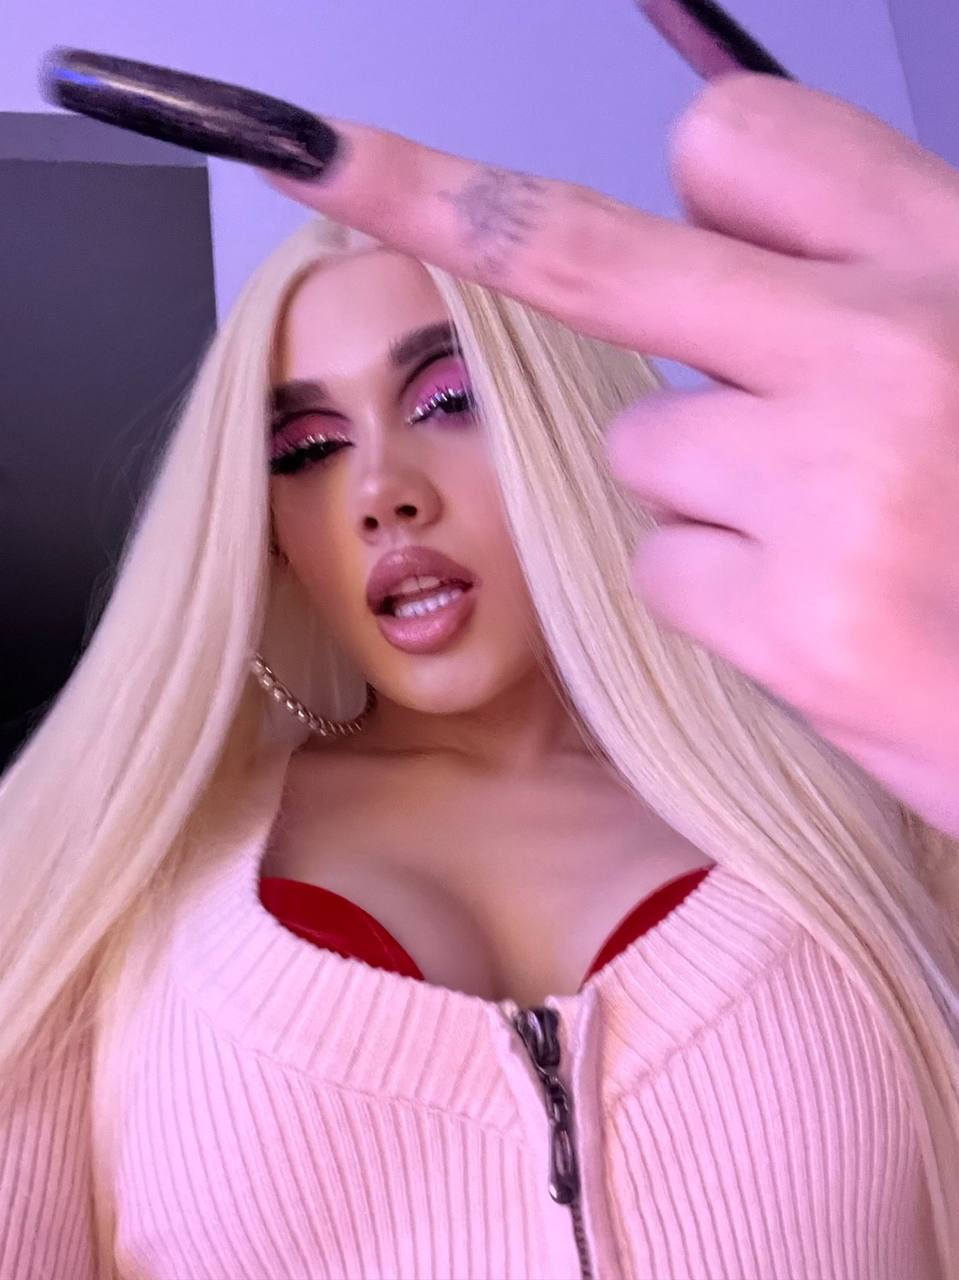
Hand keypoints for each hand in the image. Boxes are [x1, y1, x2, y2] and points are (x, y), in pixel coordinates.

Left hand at [262, 73, 958, 837]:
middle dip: (446, 206)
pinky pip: (662, 566)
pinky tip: (823, 614)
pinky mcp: (792, 616)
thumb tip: (700, 187)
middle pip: (599, 258)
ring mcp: (832, 483)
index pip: (740, 140)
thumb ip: (858, 265)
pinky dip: (721, 592)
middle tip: (327, 153)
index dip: (667, 169)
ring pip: (644, 450)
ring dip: (709, 490)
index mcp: (950, 258)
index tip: (540, 156)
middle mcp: (888, 347)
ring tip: (836, 541)